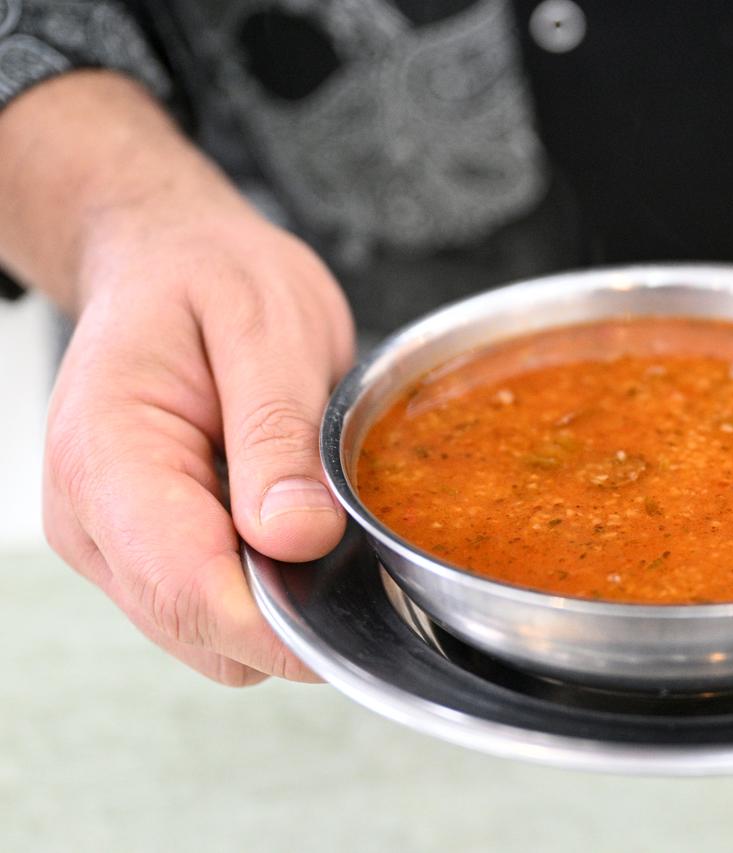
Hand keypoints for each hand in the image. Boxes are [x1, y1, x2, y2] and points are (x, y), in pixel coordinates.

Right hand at [43, 207, 354, 683]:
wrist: (169, 263)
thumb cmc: (210, 278)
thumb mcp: (266, 326)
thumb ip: (277, 434)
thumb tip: (297, 538)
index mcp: (106, 453)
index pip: (186, 587)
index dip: (278, 625)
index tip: (357, 616)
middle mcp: (91, 516)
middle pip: (198, 628)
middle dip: (288, 615)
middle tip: (358, 546)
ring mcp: (113, 542)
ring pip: (209, 636)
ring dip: (279, 602)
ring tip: (315, 515)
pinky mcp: (144, 552)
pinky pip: (214, 609)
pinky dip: (268, 588)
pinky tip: (291, 524)